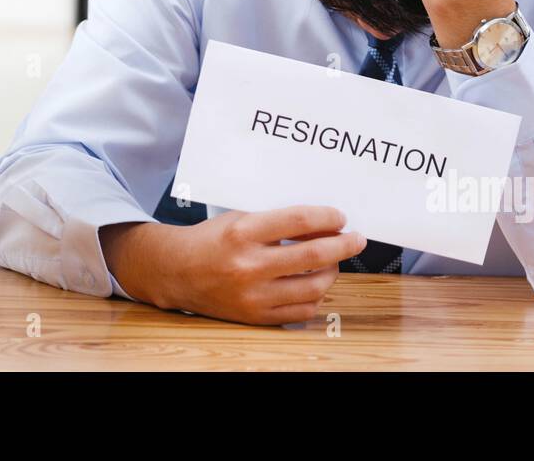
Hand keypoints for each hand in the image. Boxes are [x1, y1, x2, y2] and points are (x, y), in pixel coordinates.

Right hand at [101, 206, 365, 325]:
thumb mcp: (240, 218)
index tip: (340, 217)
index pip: (299, 221)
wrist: (178, 271)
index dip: (327, 218)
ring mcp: (253, 295)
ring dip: (332, 272)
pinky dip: (315, 297)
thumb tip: (321, 225)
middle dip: (343, 245)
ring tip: (333, 262)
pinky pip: (301, 311)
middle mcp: (249, 265)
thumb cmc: (211, 240)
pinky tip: (315, 284)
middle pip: (313, 256)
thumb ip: (277, 222)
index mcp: (243, 233)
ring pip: (313, 287)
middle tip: (355, 239)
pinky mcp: (256, 316)